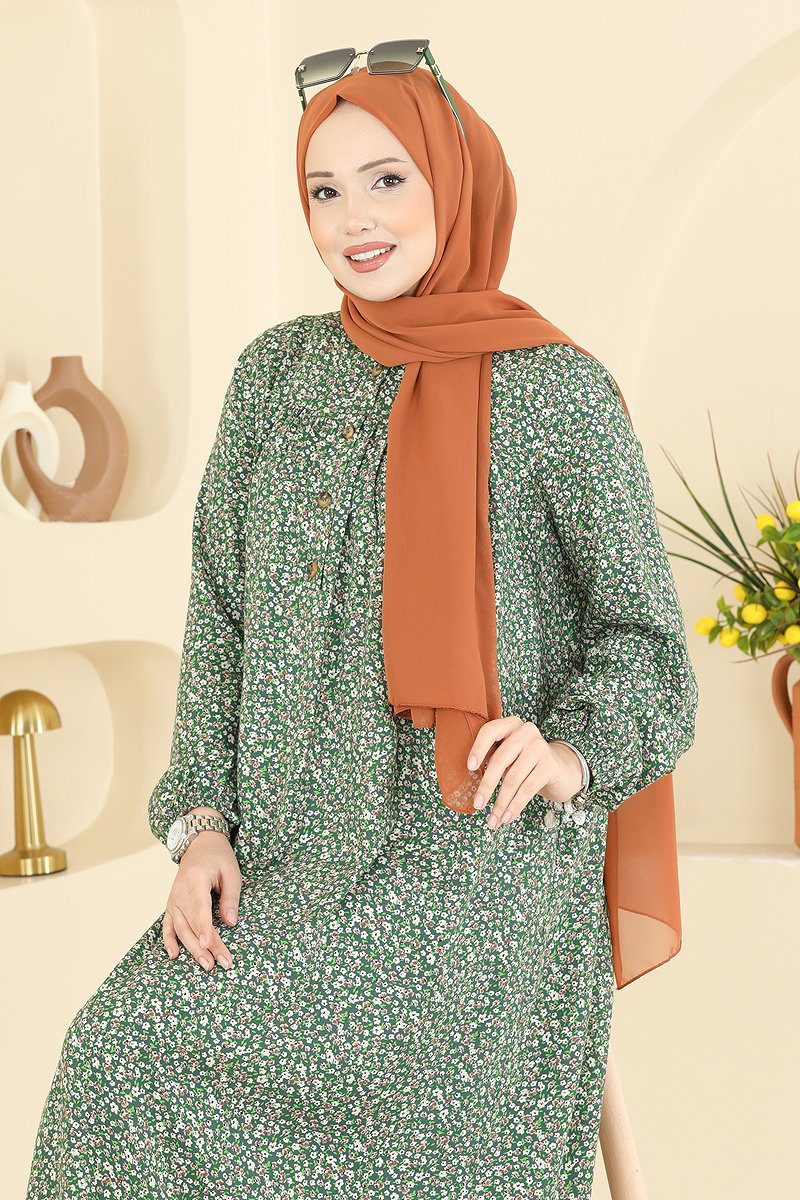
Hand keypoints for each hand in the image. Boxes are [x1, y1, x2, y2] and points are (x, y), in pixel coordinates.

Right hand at [162, 830, 240, 970]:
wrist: (199, 844)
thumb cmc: (218, 857)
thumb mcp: (232, 872)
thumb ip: (231, 898)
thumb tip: (230, 923)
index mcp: (196, 880)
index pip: (200, 909)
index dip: (205, 928)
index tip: (210, 945)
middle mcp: (180, 891)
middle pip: (191, 923)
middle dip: (205, 946)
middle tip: (220, 963)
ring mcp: (173, 898)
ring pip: (180, 928)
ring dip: (192, 949)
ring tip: (207, 965)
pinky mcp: (171, 904)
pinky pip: (167, 925)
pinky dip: (169, 940)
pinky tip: (174, 955)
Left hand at [467, 716, 584, 828]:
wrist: (558, 769)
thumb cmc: (523, 762)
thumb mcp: (507, 755)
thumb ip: (491, 758)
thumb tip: (469, 781)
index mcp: (510, 724)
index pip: (490, 731)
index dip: (478, 748)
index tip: (470, 768)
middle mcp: (526, 731)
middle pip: (500, 760)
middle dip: (487, 786)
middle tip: (477, 805)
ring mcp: (540, 747)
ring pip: (513, 778)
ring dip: (501, 803)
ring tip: (493, 820)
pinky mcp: (550, 765)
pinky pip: (527, 788)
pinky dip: (515, 806)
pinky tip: (507, 817)